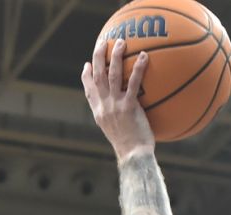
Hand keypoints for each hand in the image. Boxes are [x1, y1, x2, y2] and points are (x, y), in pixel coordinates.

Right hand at [84, 35, 153, 159]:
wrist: (132, 156)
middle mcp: (104, 106)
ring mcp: (115, 105)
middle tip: (103, 42)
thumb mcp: (116, 132)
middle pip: (97, 75)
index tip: (87, 64)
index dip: (86, 76)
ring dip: (115, 56)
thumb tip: (122, 110)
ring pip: (112, 74)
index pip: (89, 90)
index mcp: (99, 112)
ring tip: (121, 42)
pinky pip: (133, 83)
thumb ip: (115, 117)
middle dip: (98, 56)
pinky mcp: (129, 106)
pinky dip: (137, 68)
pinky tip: (143, 56)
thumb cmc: (129, 147)